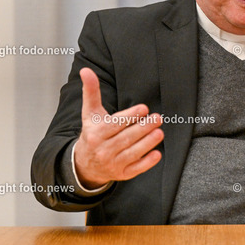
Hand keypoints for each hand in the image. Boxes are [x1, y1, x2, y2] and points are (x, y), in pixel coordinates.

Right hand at [73, 67, 163, 188]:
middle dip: (143, 128)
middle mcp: (103, 150)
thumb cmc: (93, 132)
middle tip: (157, 118)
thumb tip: (85, 70)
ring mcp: (112, 163)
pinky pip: (135, 169)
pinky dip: (146, 163)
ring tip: (159, 132)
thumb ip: (90, 91)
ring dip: (147, 143)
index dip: (130, 116)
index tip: (144, 109)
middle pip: (126, 138)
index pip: (115, 124)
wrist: (85, 164)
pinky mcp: (121, 174)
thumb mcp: (90, 113)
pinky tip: (157, 154)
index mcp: (95, 133)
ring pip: (132, 153)